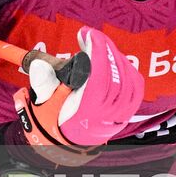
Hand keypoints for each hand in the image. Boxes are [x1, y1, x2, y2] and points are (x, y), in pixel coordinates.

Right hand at [12, 26, 144, 166]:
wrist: (59, 142)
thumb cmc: (50, 119)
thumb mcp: (41, 102)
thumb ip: (43, 83)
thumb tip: (40, 65)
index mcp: (86, 113)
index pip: (100, 78)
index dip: (97, 52)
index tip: (87, 34)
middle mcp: (106, 116)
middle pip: (116, 77)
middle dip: (105, 50)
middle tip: (91, 35)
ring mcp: (118, 116)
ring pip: (129, 82)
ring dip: (116, 58)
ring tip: (99, 46)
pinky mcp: (124, 114)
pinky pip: (135, 90)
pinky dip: (128, 71)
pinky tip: (115, 60)